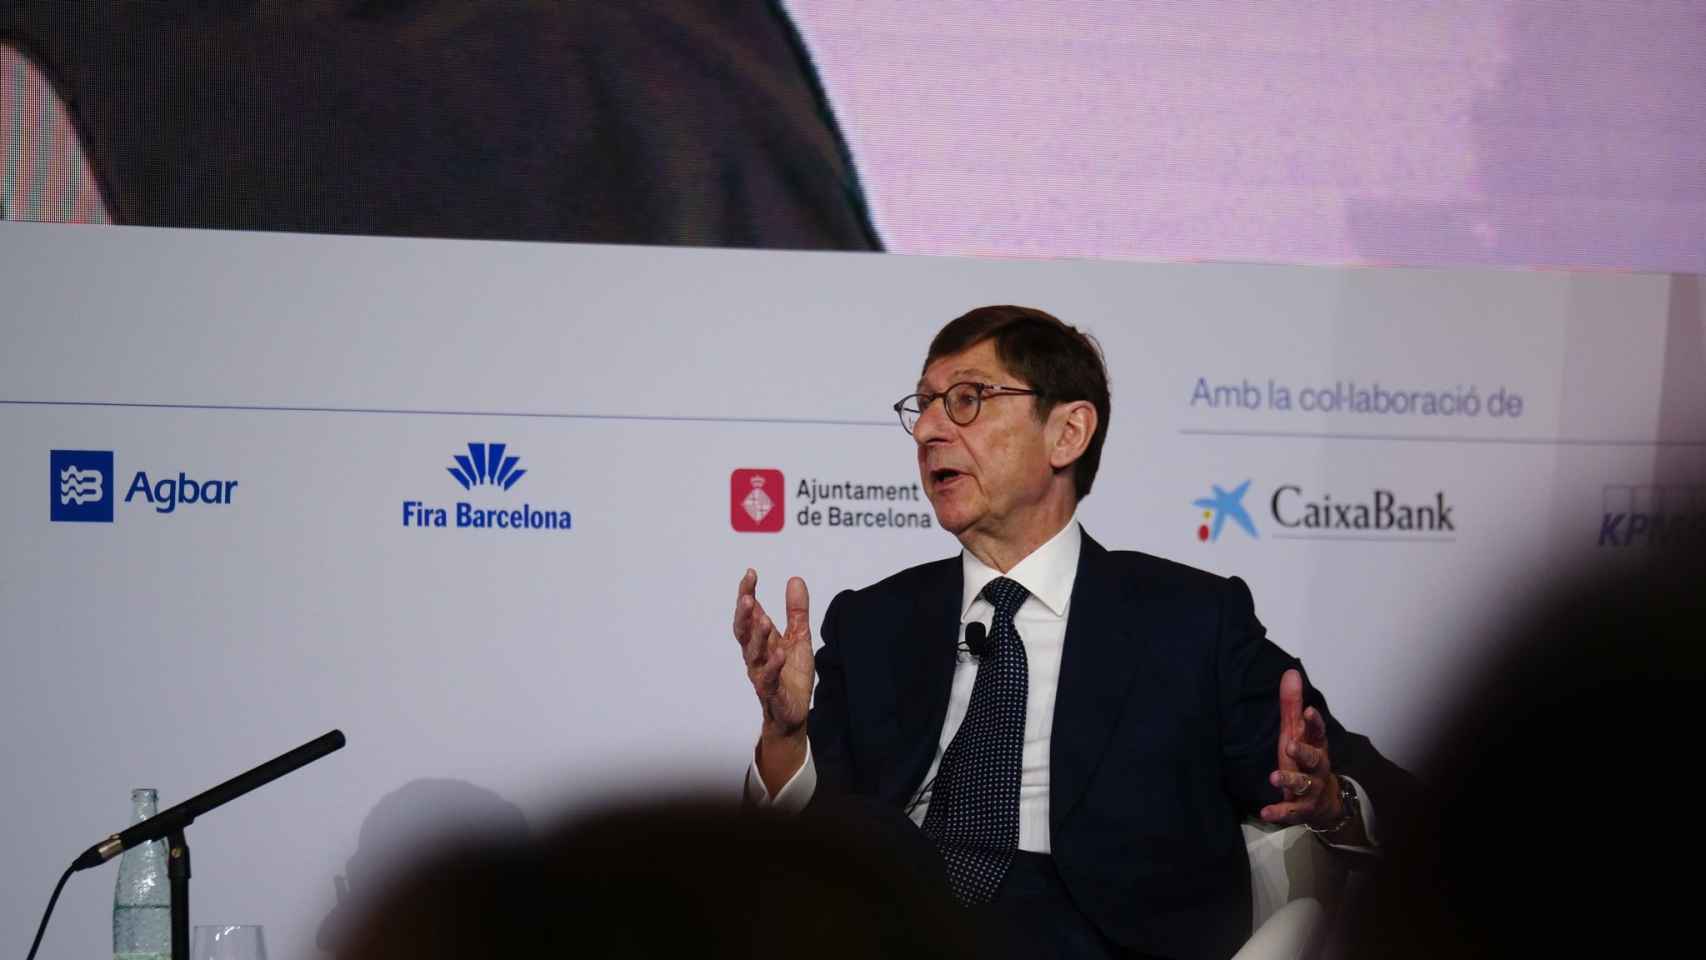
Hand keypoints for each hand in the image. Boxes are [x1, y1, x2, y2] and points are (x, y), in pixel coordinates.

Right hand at [734, 569, 813, 739]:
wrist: (794, 712)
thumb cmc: (791, 675)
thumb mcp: (799, 637)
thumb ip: (796, 612)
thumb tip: (795, 579)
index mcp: (761, 640)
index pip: (751, 614)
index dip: (748, 594)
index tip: (750, 573)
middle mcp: (756, 655)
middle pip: (744, 632)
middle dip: (744, 614)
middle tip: (748, 598)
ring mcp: (762, 673)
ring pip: (753, 654)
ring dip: (757, 637)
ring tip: (763, 620)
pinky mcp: (772, 692)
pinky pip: (769, 678)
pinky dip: (773, 666)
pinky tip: (779, 653)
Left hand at [1259, 669, 1342, 828]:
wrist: (1323, 801)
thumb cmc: (1304, 758)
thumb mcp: (1296, 732)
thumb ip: (1292, 705)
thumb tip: (1291, 672)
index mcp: (1315, 746)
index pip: (1317, 732)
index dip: (1314, 723)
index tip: (1309, 711)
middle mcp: (1316, 767)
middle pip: (1314, 759)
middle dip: (1304, 752)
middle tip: (1290, 745)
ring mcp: (1310, 789)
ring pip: (1304, 784)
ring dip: (1290, 780)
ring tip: (1274, 777)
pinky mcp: (1301, 808)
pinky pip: (1291, 811)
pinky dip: (1279, 812)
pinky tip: (1265, 812)